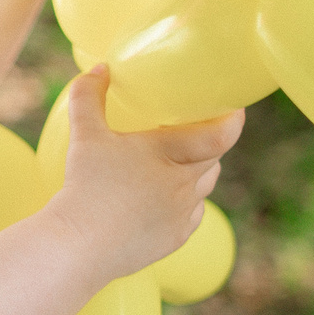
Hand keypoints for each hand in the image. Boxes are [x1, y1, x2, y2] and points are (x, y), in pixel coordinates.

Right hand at [44, 66, 241, 276]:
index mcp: (169, 153)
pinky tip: (167, 199)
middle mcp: (183, 184)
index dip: (234, 118)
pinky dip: (186, 203)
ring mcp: (181, 214)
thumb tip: (99, 68)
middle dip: (209, 143)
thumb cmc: (85, 187)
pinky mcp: (174, 239)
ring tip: (179, 163)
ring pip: (204, 187)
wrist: (79, 246)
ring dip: (199, 172)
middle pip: (213, 158)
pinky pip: (192, 215)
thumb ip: (88, 97)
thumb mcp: (85, 135)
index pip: (221, 134)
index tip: (235, 107)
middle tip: (196, 130)